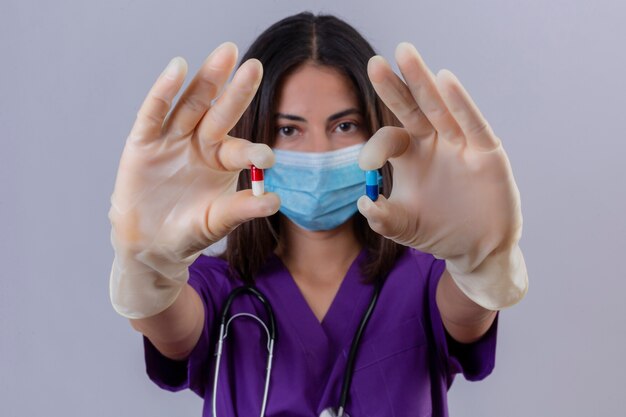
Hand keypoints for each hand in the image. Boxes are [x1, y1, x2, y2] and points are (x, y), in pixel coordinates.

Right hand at [109, 43, 278, 317]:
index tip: (266, 158)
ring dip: (207, 79)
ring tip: (226, 53)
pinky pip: (155, 112)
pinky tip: (178, 68)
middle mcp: (200, 144)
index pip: (239, 149)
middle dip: (236, 90)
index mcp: (222, 161)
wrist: (150, 244)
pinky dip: (164, 91)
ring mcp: (172, 139)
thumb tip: (274, 201)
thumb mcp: (216, 222)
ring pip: (191, 104)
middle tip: (254, 66)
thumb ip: (241, 210)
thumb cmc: (188, 231)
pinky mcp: (144, 142)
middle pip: (220, 112)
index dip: (251, 152)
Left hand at [358, 43, 526, 308]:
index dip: (377, 145)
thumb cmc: (437, 232)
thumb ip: (383, 218)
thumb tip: (363, 204)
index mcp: (410, 155)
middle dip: (395, 85)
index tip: (368, 164)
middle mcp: (433, 142)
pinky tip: (445, 80)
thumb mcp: (404, 227)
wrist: (476, 249)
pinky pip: (473, 124)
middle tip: (374, 62)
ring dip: (422, 81)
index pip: (390, 137)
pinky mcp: (486, 152)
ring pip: (440, 107)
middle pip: (412, 107)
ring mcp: (460, 144)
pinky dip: (460, 103)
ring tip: (405, 53)